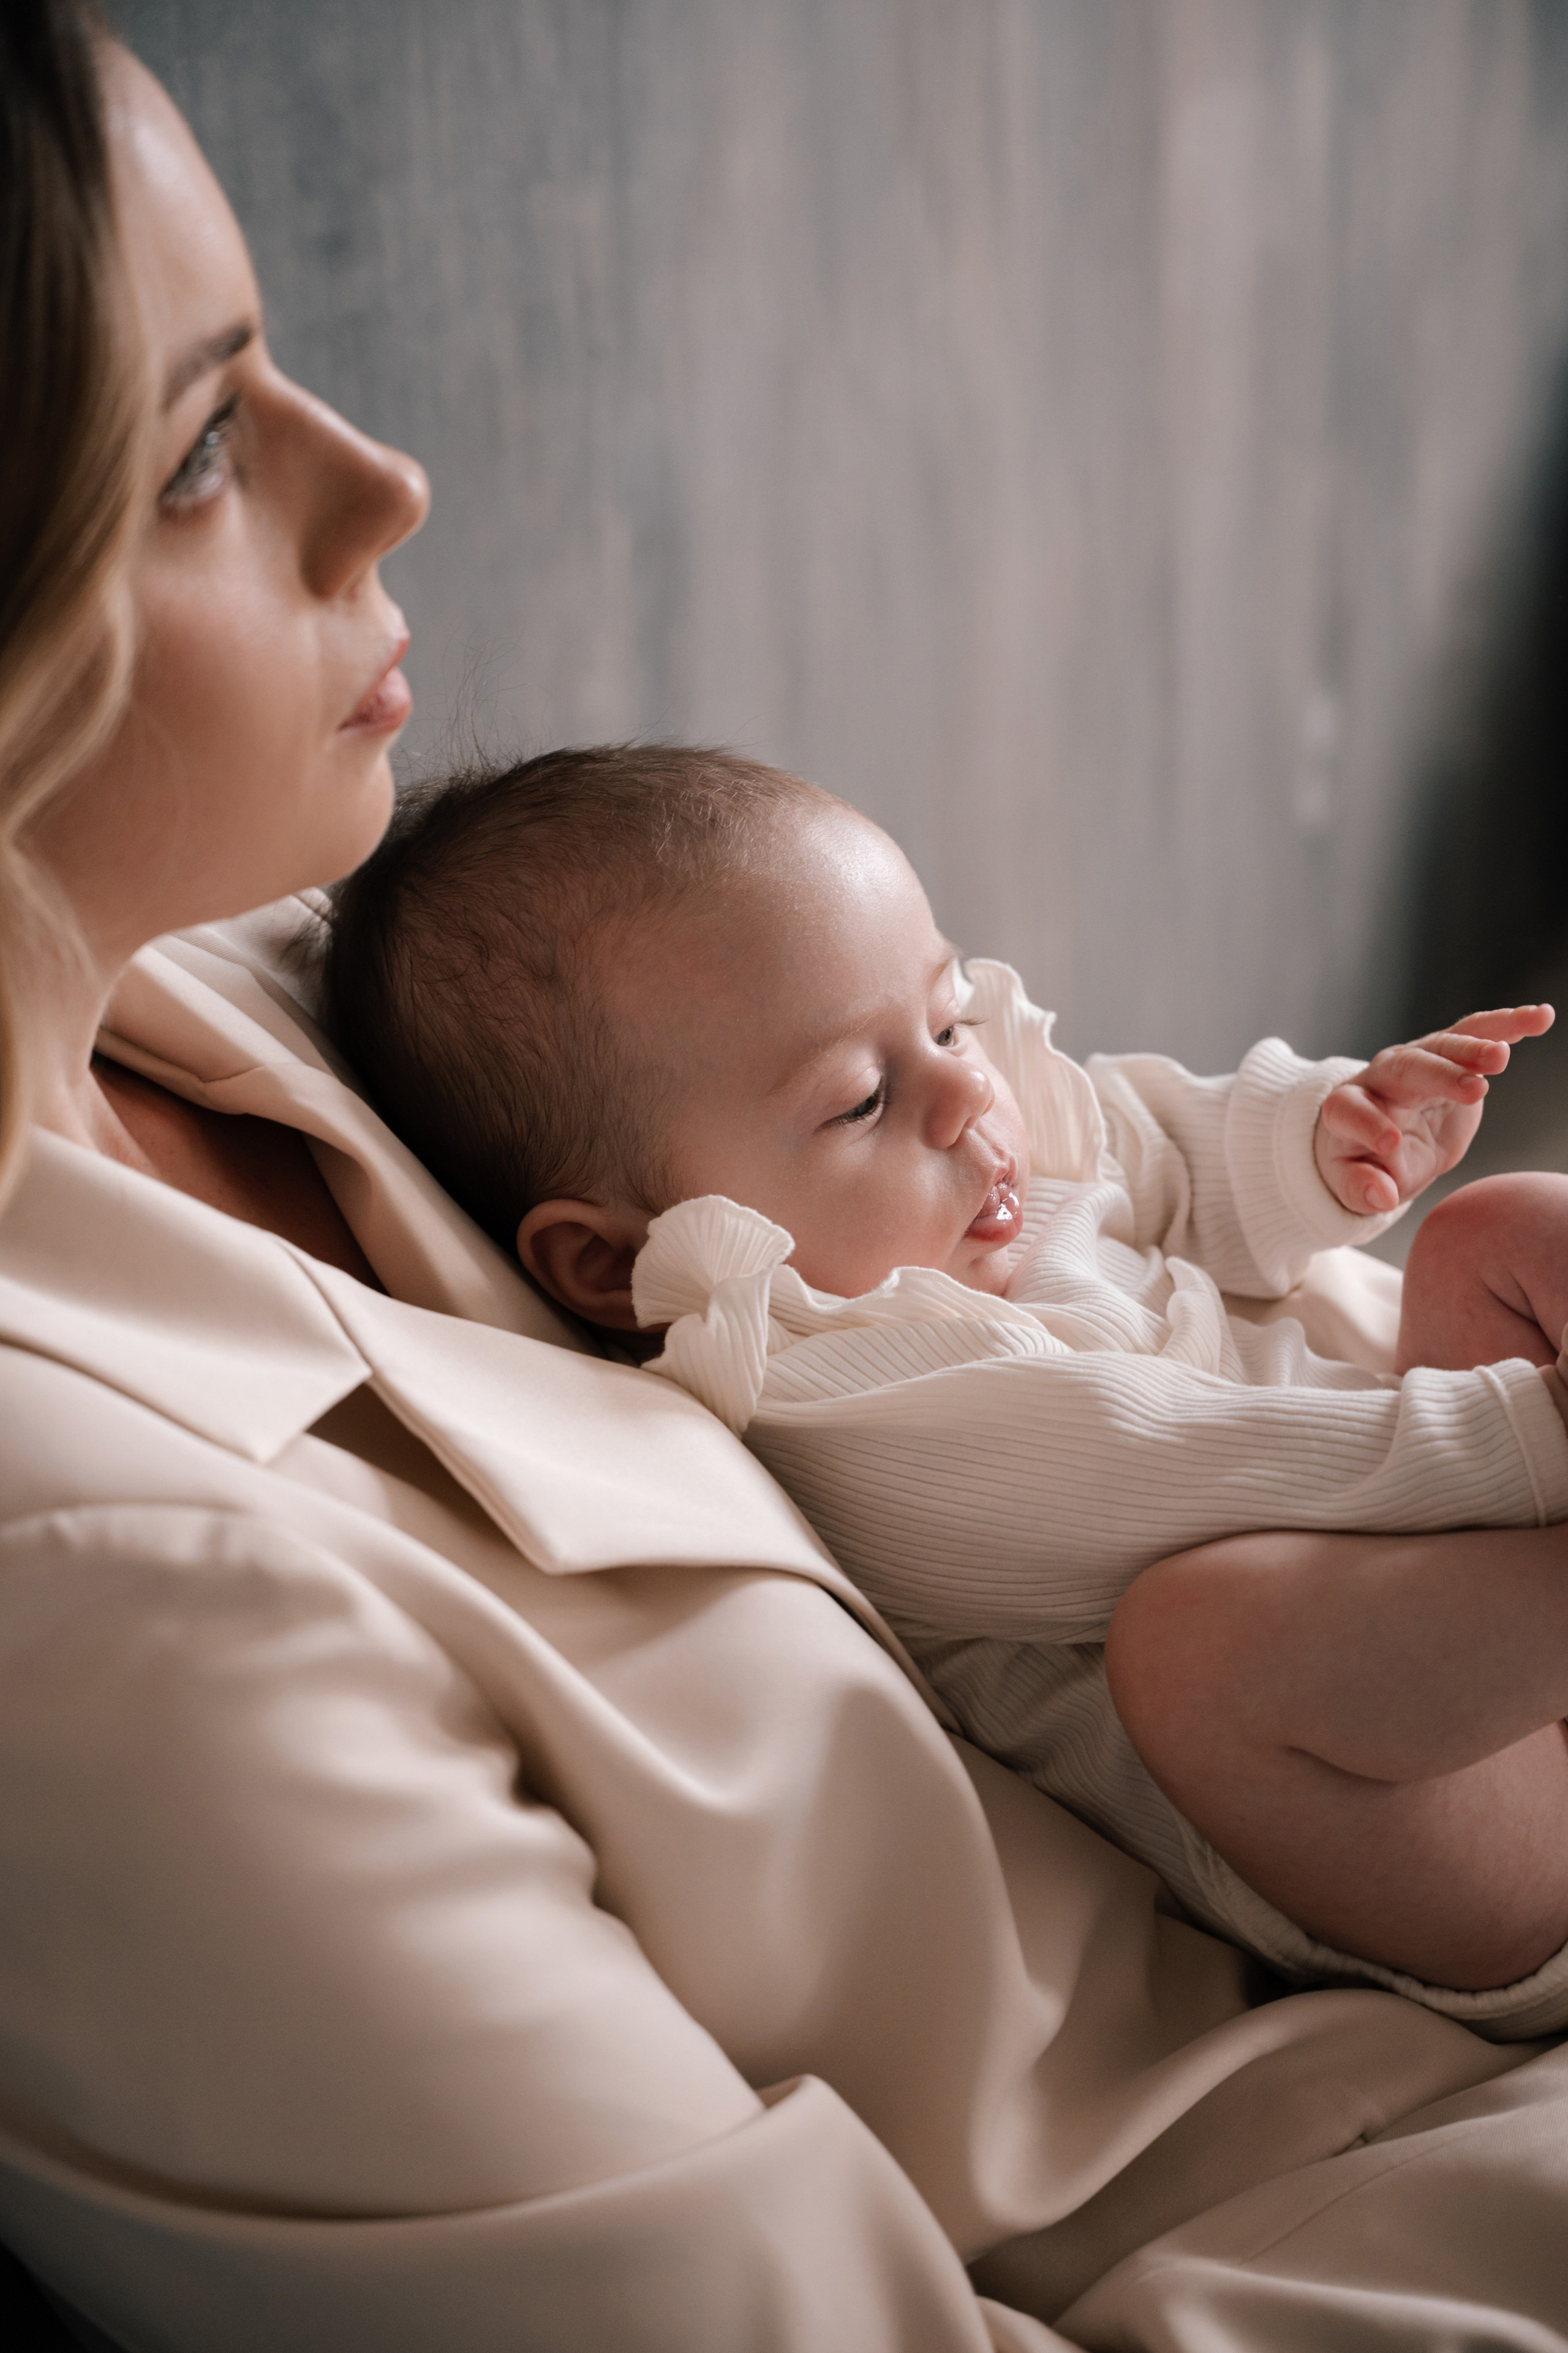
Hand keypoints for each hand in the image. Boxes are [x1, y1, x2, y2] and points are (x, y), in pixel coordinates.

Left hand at [1314, 1006, 1553, 1216]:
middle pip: (1406, 1069)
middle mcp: (1381, 1077)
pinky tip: (1540, 1017)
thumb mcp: (1355, 1183)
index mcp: (1348, 1108)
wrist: (1384, 1134)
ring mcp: (1418, 1060)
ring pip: (1445, 1046)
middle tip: (1475, 1089)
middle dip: (1438, 1076)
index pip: (1351, 1110)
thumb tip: (1381, 1196)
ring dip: (1473, 1049)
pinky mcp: (1451, 1055)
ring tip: (1501, 1055)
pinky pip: (1478, 1033)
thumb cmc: (1366, 1161)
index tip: (1390, 1142)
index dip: (1367, 1123)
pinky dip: (1509, 1025)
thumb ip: (1361, 1189)